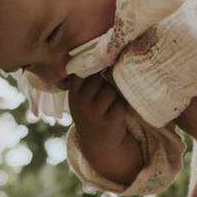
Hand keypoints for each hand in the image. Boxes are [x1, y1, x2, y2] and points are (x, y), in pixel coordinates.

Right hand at [69, 72, 148, 186]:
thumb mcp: (83, 98)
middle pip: (99, 79)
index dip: (92, 67)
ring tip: (112, 105)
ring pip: (111, 90)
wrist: (99, 144)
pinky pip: (121, 103)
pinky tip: (119, 112)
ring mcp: (93, 115)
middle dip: (106, 83)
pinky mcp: (109, 123)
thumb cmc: (94, 113)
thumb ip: (87, 80)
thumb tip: (102, 52)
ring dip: (116, 95)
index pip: (81, 71)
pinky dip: (124, 106)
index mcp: (73, 94)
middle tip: (107, 93)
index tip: (99, 66)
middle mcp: (80, 104)